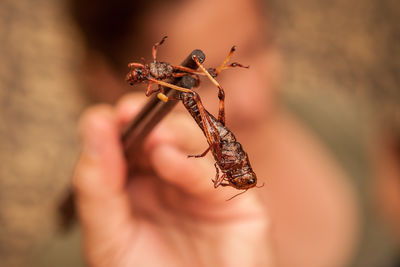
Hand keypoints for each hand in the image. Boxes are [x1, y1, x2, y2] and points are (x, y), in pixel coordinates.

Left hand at [73, 93, 272, 266]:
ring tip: (151, 138)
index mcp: (141, 186)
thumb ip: (97, 186)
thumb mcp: (108, 238)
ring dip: (172, 134)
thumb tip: (93, 124)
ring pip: (197, 144)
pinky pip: (217, 176)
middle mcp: (173, 182)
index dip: (121, 125)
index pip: (132, 143)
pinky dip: (191, 166)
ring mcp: (205, 188)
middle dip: (149, 122)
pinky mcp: (236, 200)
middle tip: (129, 114)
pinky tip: (166, 161)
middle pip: (166, 135)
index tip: (105, 117)